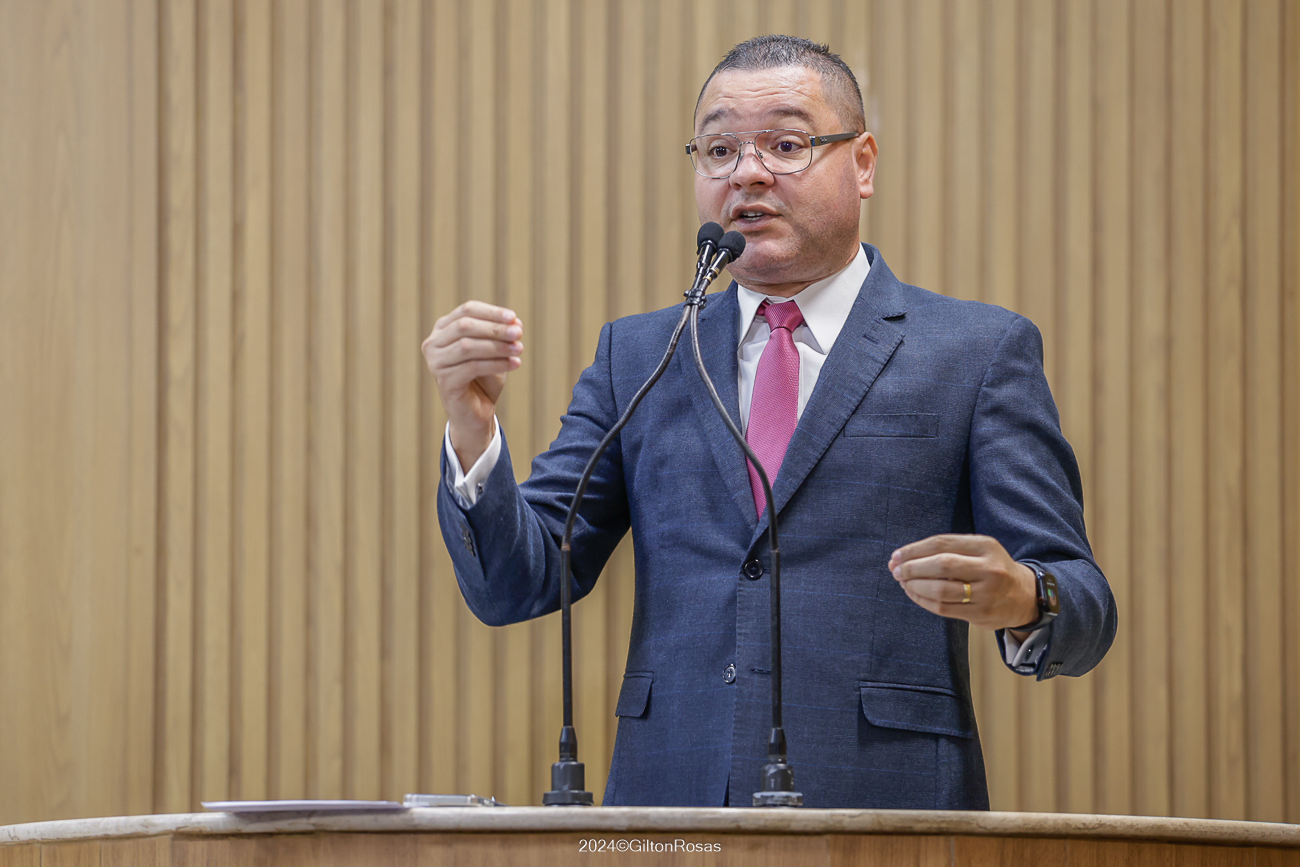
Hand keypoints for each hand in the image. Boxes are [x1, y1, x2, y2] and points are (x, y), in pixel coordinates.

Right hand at [421, 301, 523, 467]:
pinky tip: (515, 364)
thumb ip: (501, 335)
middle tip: (518, 333)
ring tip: (519, 349)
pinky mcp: (444, 381)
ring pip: (468, 346)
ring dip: (497, 346)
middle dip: (495, 328)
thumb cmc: (484, 378)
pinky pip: (472, 366)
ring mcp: (435, 363)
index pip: (467, 310)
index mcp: (443, 329)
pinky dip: (497, 364)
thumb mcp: (494, 351)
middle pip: (465, 326)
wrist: (476, 413)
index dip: (491, 312)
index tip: (514, 317)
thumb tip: (516, 322)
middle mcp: (433, 343)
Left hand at [888, 534, 1037, 634]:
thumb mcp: (979, 550)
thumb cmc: (991, 569)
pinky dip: (923, 600)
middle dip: (912, 568)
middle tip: (895, 570)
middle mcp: (989, 569)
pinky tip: (914, 594)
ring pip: (940, 590)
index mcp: (986, 546)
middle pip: (942, 565)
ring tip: (903, 583)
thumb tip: (902, 557)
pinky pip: (943, 608)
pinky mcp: (981, 614)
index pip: (942, 543)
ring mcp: (987, 594)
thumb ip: (947, 550)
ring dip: (915, 586)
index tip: (896, 556)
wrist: (1024, 596)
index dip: (914, 550)